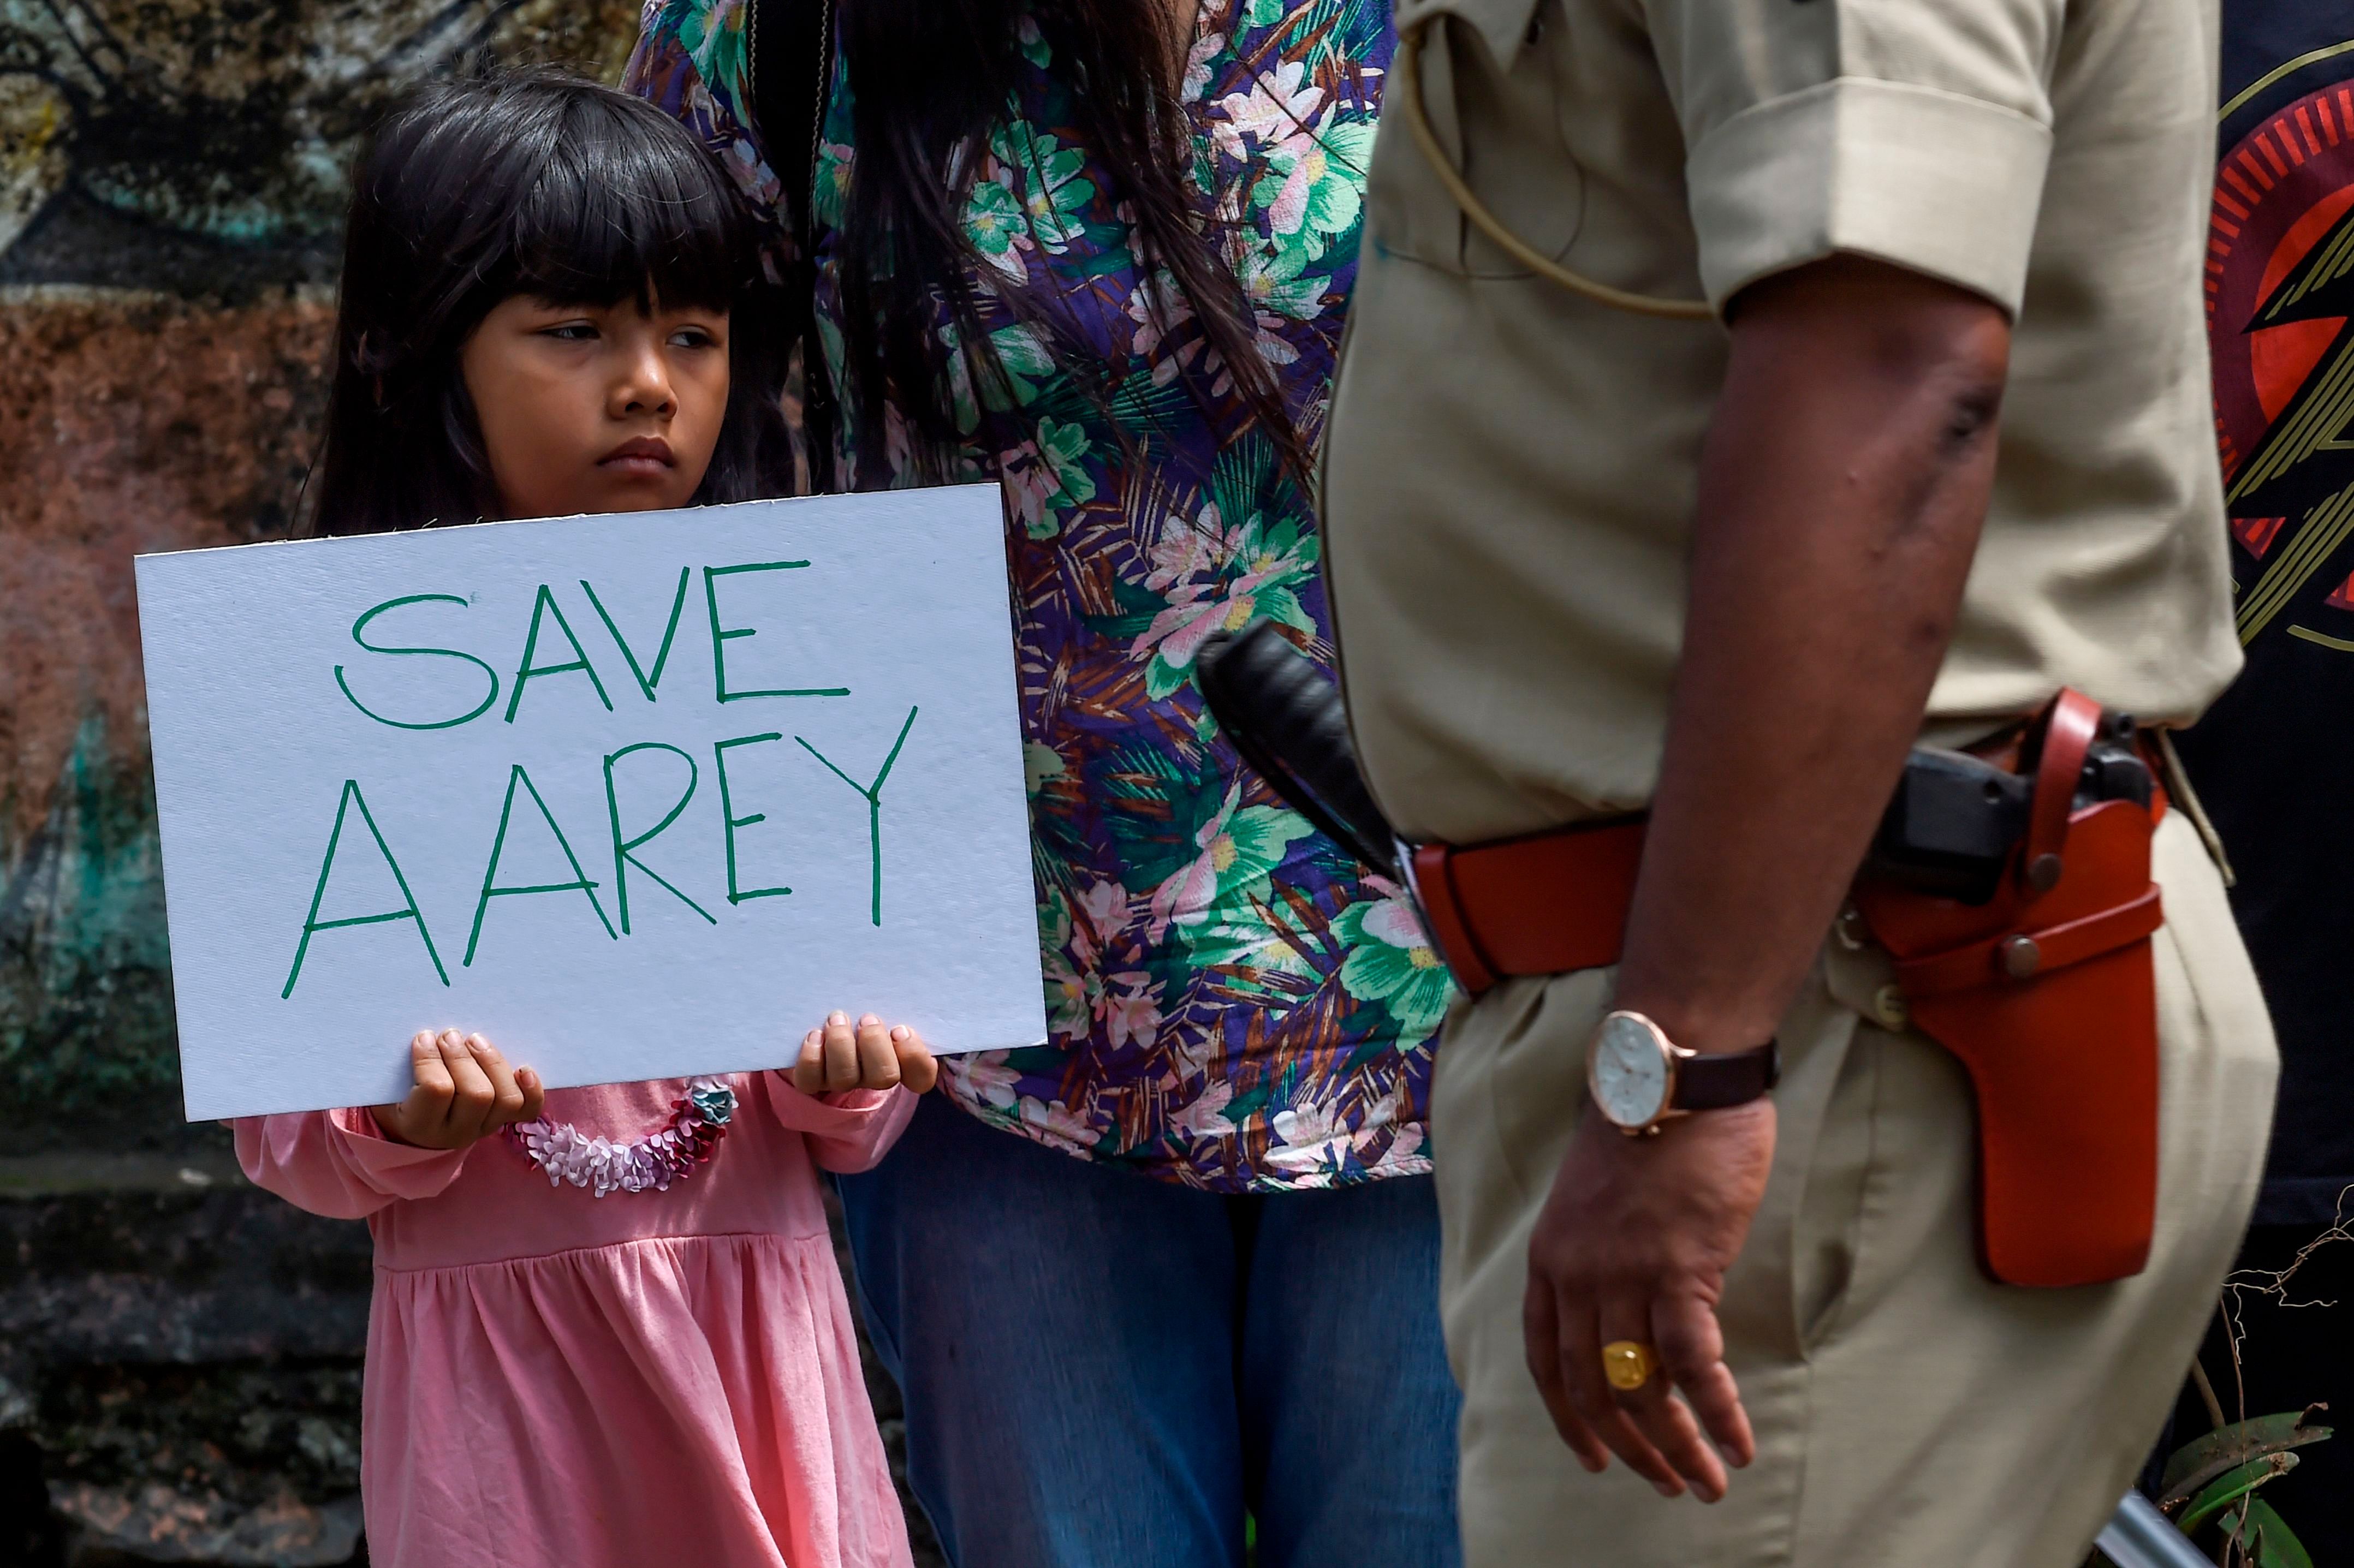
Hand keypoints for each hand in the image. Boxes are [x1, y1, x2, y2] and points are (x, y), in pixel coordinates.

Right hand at [369, 1029, 542, 1148]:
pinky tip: (524, 1068)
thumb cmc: (394, 1095)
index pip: (436, 1090)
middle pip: (477, 1094)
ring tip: (476, 1040)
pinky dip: (531, 1089)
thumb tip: (419, 1031)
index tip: (424, 1036)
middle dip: (464, 1058)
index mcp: (419, 1125)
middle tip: (450, 1035)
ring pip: (506, 1099)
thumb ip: (398, 1064)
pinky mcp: (502, 1122)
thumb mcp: (386, 1086)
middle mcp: (456, 1133)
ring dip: (494, 1064)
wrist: (410, 1127)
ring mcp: (483, 1129)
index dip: (432, 1059)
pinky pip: (527, 1110)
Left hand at [791, 1011, 937, 1095]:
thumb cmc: (864, 1008)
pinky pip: (811, 1080)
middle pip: (884, 1077)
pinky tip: (815, 1034)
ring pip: (846, 1077)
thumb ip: (896, 1002)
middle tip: (867, 1017)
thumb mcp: (885, 1004)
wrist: (825, 1017)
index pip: (921, 1077)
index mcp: (900, 1062)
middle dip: (874, 1043)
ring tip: (837, 1018)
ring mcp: (842, 1081)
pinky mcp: (813, 1081)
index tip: (900, 1029)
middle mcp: (873, 1077)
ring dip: (841, 1044)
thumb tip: (905, 977)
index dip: (913, 1056)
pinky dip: (813, 1056)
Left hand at [1522, 1097, 1774, 1501]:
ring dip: (1678, 1447)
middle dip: (1630, 1447)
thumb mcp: (1601, 1199)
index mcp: (1551, 1258)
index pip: (1546, 1360)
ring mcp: (1623, 1275)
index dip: (1568, 1417)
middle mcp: (1576, 1274)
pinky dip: (1718, 1414)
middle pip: (1592, 1387)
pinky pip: (1695, 1365)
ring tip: (1708, 1483)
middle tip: (1666, 1483)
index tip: (1594, 1458)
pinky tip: (1738, 1444)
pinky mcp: (1678, 1270)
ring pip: (1642, 1388)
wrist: (1674, 1074)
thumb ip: (1607, 1257)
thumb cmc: (1650, 1127)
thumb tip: (1643, 1314)